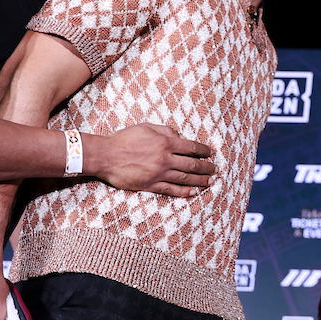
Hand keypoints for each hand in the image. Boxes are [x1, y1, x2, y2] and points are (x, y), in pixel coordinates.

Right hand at [89, 123, 213, 196]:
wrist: (105, 156)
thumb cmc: (124, 139)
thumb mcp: (146, 127)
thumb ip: (166, 130)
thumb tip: (180, 136)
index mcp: (165, 142)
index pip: (192, 147)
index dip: (204, 151)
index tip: (211, 153)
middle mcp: (165, 159)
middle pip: (192, 165)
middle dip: (207, 168)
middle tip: (215, 170)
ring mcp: (158, 174)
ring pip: (185, 179)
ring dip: (200, 181)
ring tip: (209, 182)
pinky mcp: (150, 185)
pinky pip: (171, 190)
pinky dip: (184, 192)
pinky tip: (193, 193)